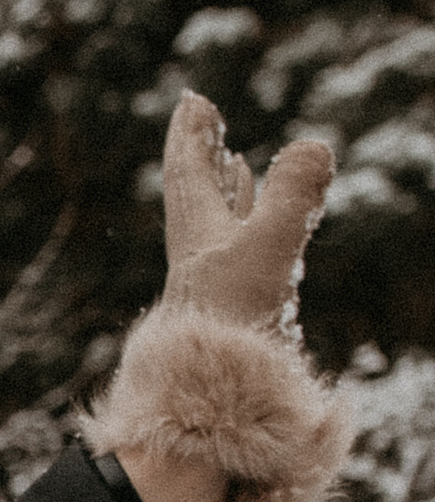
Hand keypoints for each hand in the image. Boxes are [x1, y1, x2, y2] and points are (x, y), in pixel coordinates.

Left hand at [157, 90, 333, 333]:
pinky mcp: (235, 307)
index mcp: (197, 232)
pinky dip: (248, 230)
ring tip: (234, 163)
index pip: (189, 171)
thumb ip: (294, 197)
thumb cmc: (234, 324)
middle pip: (196, 189)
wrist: (216, 397)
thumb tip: (313, 145)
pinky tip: (258, 236)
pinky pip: (239, 252)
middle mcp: (200, 252)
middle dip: (201, 152)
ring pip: (218, 219)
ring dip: (226, 188)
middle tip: (201, 120)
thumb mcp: (270, 249)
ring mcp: (215, 280)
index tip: (193, 104)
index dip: (193, 136)